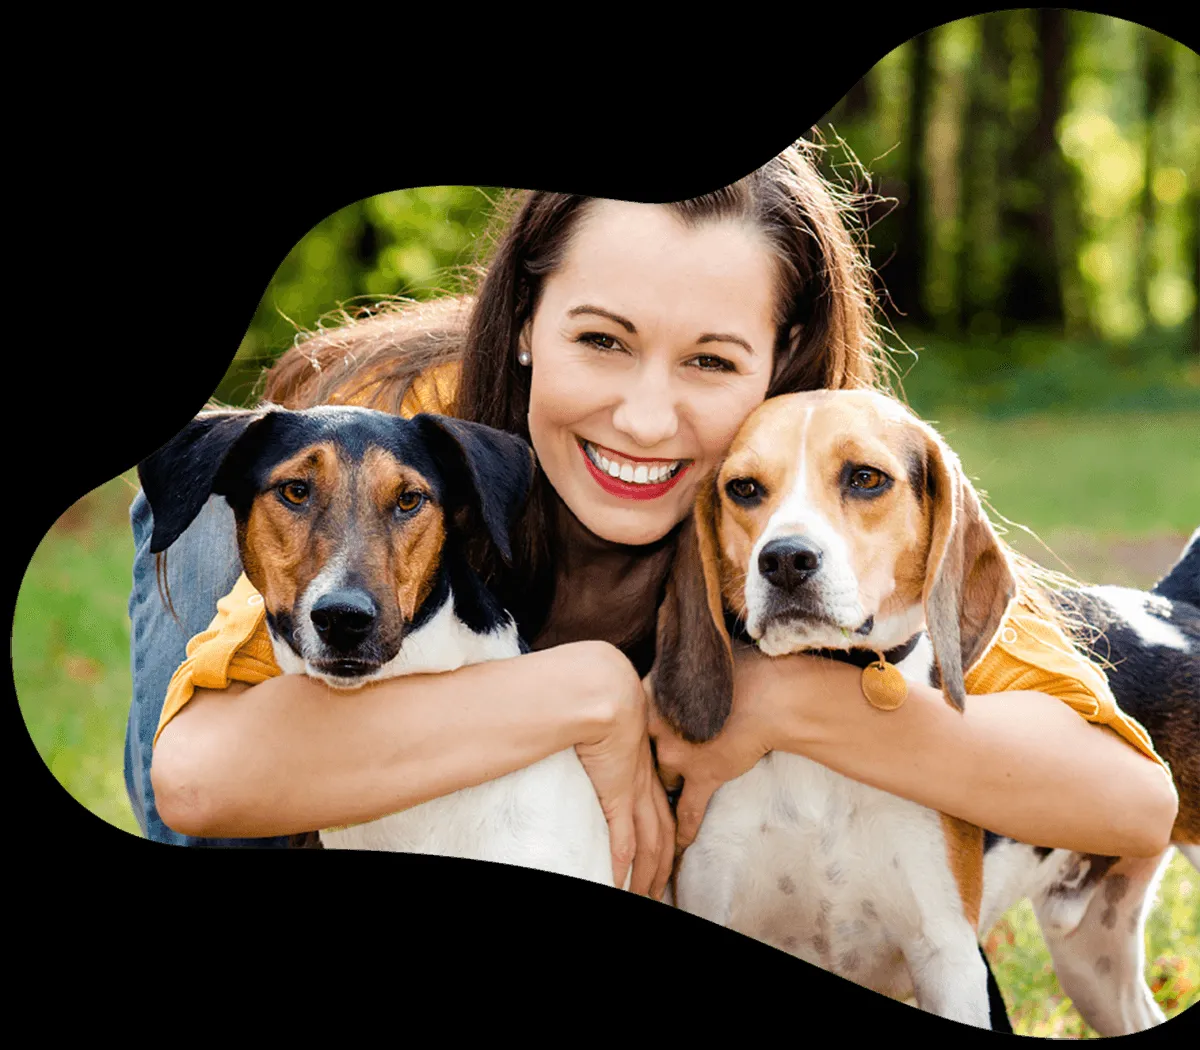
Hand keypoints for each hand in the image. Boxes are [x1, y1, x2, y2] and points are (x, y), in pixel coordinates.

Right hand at [574, 645, 675, 899]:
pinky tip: (619, 883)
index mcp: (646, 767)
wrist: (606, 690)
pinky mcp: (617, 794)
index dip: (666, 838)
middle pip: (662, 836)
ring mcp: (633, 790)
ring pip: (649, 844)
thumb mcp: (614, 717)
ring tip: (643, 897)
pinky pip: (623, 839)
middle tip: (658, 892)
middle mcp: (646, 783)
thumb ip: (610, 732)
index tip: (665, 858)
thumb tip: (597, 739)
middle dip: (661, 868)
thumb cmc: (605, 695)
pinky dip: (623, 865)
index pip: (662, 812)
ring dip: (647, 875)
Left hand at [647, 643, 786, 852]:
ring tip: (661, 800)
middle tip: (643, 767)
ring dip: (665, 786)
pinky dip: (684, 828)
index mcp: (653, 694)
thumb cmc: (738, 672)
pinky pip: (688, 810)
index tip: (628, 738)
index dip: (633, 729)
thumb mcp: (694, 669)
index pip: (632, 717)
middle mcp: (657, 725)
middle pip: (642, 751)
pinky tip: (679, 844)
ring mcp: (678, 754)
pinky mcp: (702, 775)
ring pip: (661, 779)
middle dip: (644, 760)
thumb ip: (672, 680)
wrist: (769, 695)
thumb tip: (663, 680)